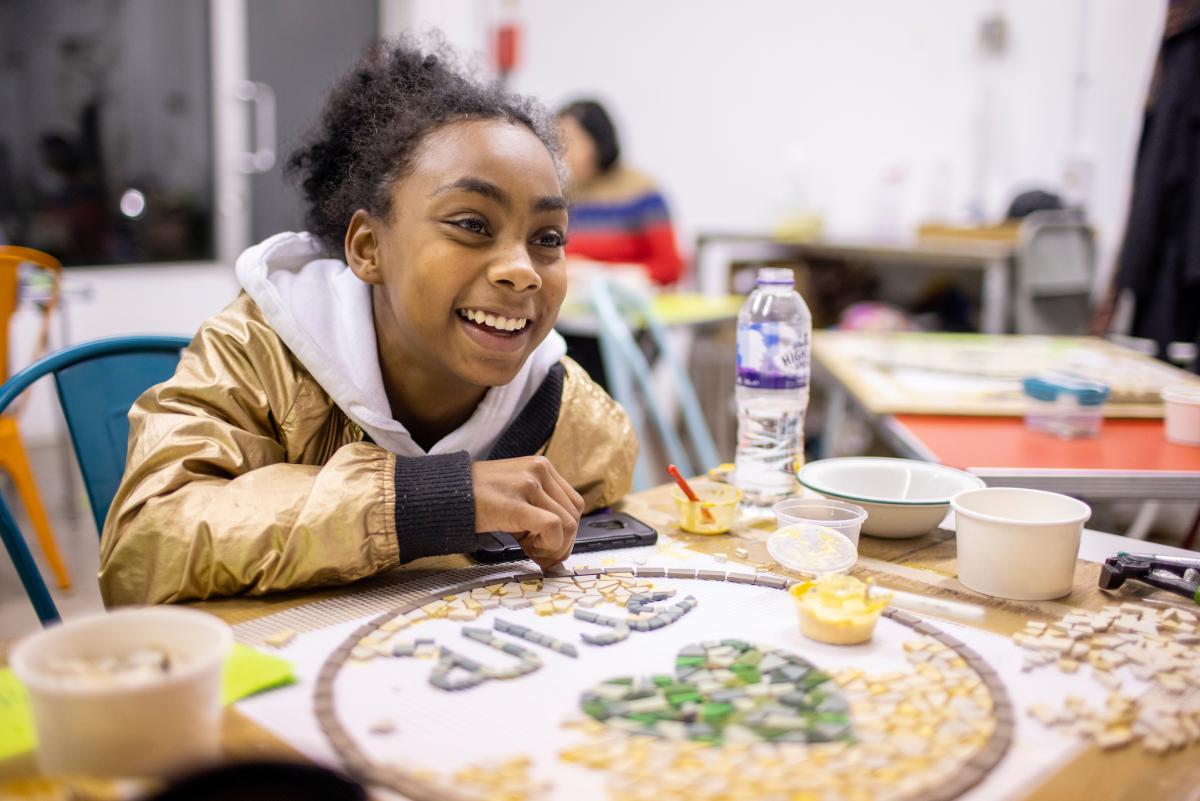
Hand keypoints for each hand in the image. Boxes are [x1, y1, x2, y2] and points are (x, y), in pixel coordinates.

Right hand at [472, 456, 583, 570]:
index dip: (567, 531)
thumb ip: (539, 506)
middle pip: (573, 516)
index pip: (574, 504)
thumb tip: (560, 542)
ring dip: (553, 547)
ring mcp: (529, 484)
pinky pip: (552, 528)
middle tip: (539, 555)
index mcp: (541, 466)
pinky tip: (528, 550)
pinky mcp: (516, 504)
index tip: (548, 546)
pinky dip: (548, 546)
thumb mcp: (515, 491)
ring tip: (529, 550)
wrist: (443, 493)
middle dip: (562, 544)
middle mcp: (539, 470)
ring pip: (567, 524)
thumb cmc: (476, 497)